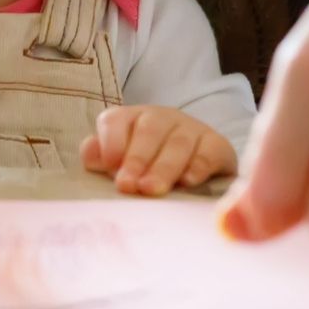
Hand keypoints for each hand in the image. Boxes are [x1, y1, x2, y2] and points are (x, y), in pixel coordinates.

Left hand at [81, 105, 237, 195]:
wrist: (200, 170)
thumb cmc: (150, 169)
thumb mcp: (122, 163)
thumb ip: (101, 157)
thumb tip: (91, 155)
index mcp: (132, 119)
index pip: (115, 120)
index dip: (111, 142)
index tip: (111, 168)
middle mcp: (162, 118)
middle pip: (149, 130)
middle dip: (137, 159)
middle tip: (130, 186)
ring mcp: (192, 129)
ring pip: (178, 142)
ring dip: (164, 167)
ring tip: (152, 189)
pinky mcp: (217, 145)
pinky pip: (209, 151)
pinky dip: (198, 166)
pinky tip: (187, 182)